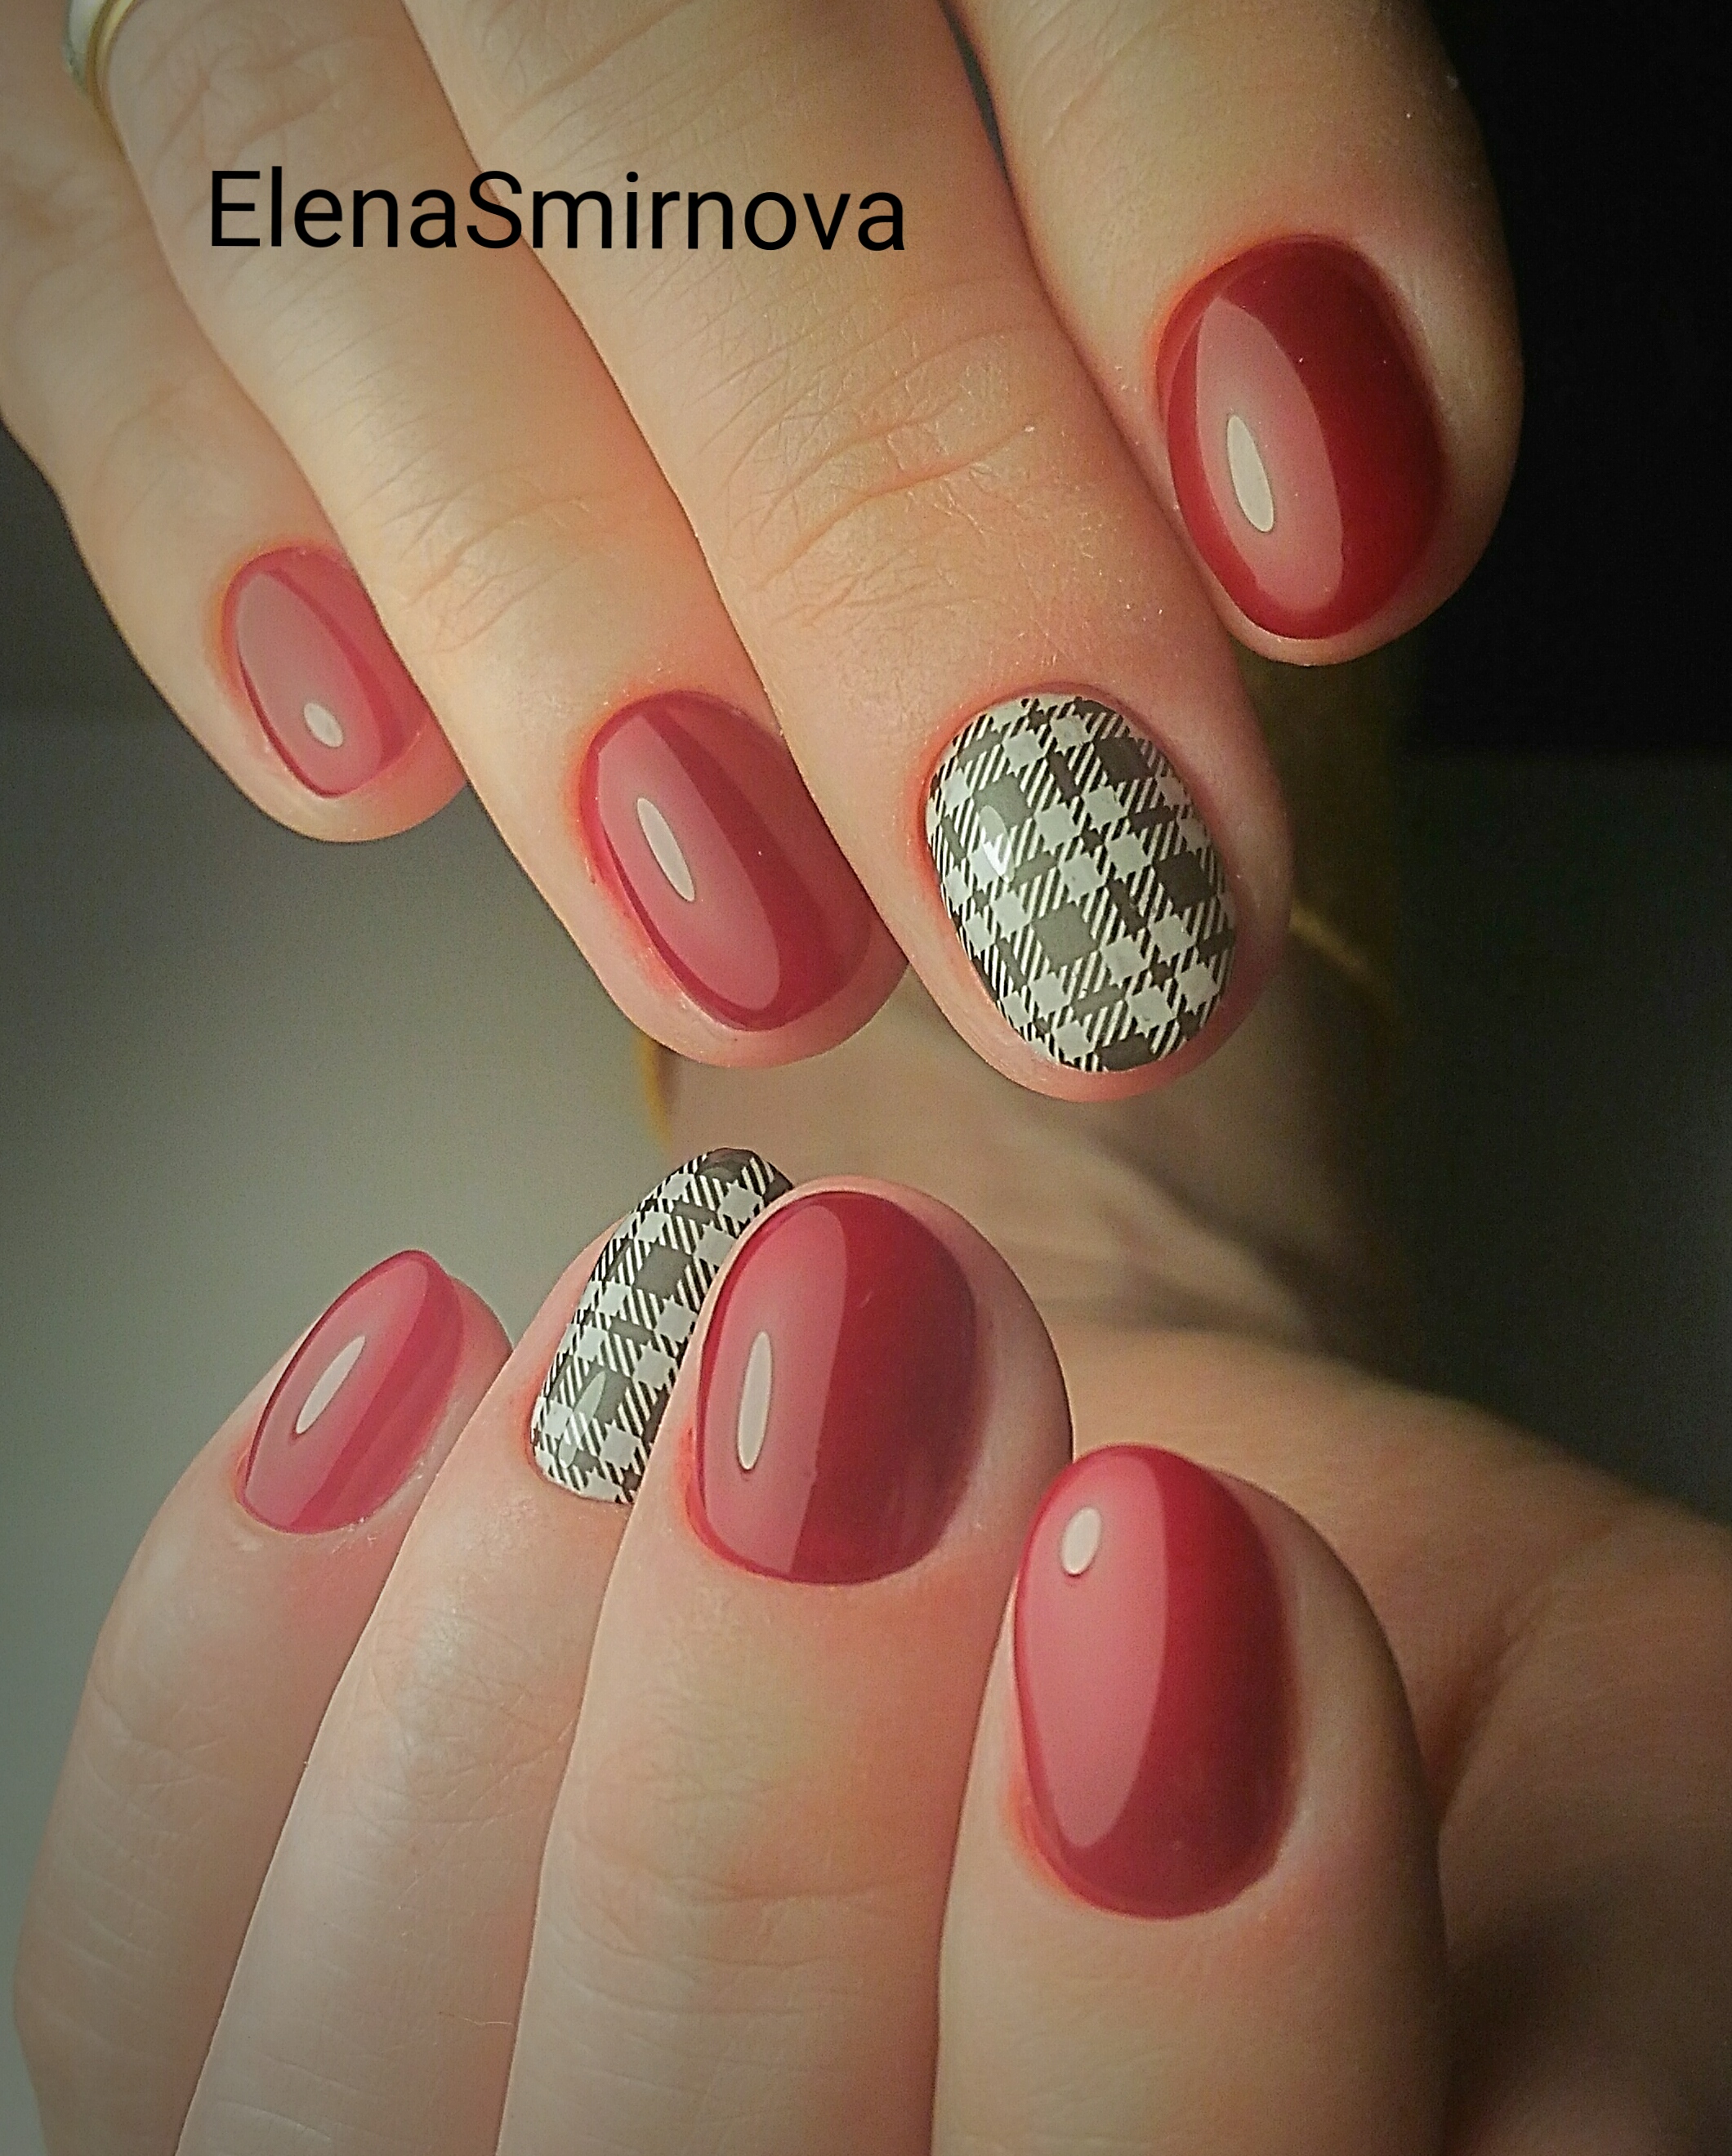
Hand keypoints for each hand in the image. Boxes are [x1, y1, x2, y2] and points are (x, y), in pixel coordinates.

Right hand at [1, 0, 1518, 1092]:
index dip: (1222, 198)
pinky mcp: (66, 110)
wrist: (571, 36)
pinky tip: (364, 765)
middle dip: (907, 543)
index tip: (1332, 535)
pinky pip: (76, 297)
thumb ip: (1185, 206)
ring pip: (352, 233)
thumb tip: (1318, 491)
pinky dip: (211, 536)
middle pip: (701, 113)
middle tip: (1072, 902)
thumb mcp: (1069, 102)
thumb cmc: (864, 93)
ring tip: (764, 948)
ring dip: (573, 636)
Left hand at [16, 1056, 1726, 2150]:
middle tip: (879, 1357)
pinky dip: (242, 1639)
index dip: (1166, 2038)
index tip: (1179, 1570)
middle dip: (776, 1791)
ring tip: (710, 1315)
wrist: (1185, 1567)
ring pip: (348, 2108)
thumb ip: (1562, 2029)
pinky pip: (139, 1931)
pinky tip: (414, 1359)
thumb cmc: (1438, 1731)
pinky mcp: (261, 2056)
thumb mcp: (1639, 1841)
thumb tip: (1371, 1969)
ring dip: (529, 1667)